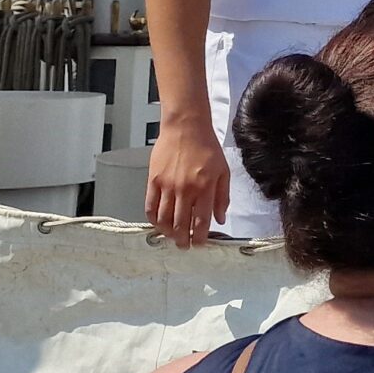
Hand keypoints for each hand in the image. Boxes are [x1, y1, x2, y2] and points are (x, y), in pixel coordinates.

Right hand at [146, 115, 230, 248]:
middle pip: (180, 225)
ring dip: (167, 233)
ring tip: (172, 236)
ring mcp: (167, 186)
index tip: (199, 245)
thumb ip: (223, 197)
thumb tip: (220, 219)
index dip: (199, 238)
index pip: (201, 222)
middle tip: (184, 245)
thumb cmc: (207, 148)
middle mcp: (185, 189)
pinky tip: (159, 223)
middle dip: (182, 240)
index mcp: (204, 188)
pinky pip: (150, 207)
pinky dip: (153, 219)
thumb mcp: (223, 171)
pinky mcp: (153, 180)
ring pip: (163, 219)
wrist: (186, 127)